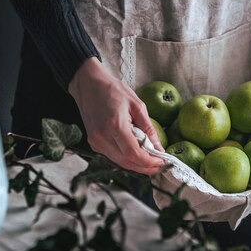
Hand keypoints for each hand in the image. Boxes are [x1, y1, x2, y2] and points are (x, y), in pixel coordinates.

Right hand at [68, 57, 165, 173]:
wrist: (89, 84)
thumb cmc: (112, 90)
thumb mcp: (137, 105)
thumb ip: (148, 128)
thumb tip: (159, 147)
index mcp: (114, 126)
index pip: (133, 154)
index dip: (149, 162)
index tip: (162, 161)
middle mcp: (102, 137)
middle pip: (127, 162)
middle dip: (145, 167)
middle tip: (159, 164)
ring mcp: (96, 141)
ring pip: (119, 162)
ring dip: (136, 164)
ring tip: (150, 159)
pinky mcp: (93, 143)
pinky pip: (112, 156)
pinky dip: (126, 158)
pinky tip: (135, 152)